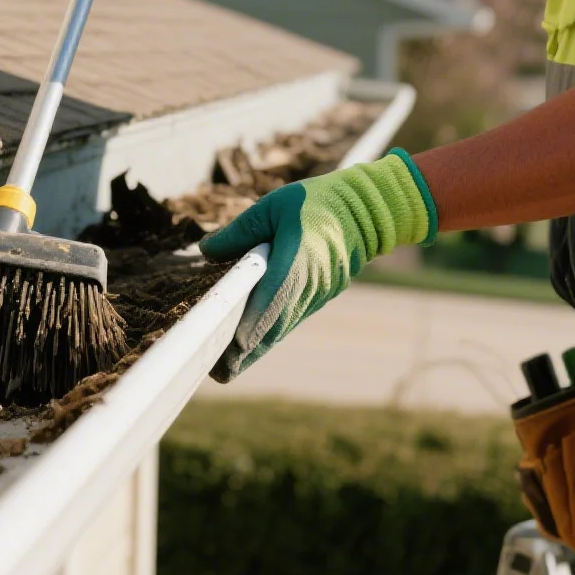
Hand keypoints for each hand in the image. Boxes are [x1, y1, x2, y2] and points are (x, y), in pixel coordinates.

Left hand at [200, 149, 436, 380]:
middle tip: (218, 373)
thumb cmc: (315, 201)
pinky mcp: (321, 297)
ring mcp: (319, 294)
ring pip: (283, 328)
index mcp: (299, 259)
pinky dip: (270, 336)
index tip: (234, 347)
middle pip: (276, 324)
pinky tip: (250, 349)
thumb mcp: (273, 206)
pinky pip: (291, 320)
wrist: (366, 210)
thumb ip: (241, 231)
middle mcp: (311, 284)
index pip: (274, 298)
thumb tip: (207, 252)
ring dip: (257, 350)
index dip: (254, 323)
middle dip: (247, 350)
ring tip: (226, 370)